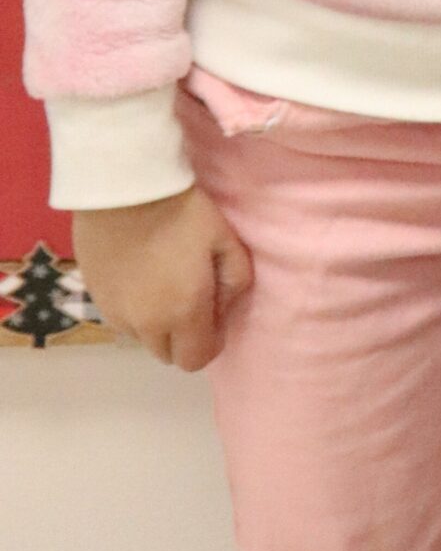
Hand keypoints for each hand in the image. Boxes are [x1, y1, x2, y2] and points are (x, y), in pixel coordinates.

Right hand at [72, 186, 251, 370]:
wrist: (124, 191)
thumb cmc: (183, 213)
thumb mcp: (224, 239)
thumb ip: (235, 279)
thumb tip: (226, 305)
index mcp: (183, 313)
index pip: (196, 360)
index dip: (210, 344)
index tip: (215, 316)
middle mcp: (145, 325)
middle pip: (167, 354)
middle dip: (183, 337)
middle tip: (192, 298)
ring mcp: (115, 314)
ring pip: (142, 338)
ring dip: (157, 324)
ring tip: (164, 282)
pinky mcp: (95, 298)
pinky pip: (121, 319)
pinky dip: (134, 309)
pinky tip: (141, 274)